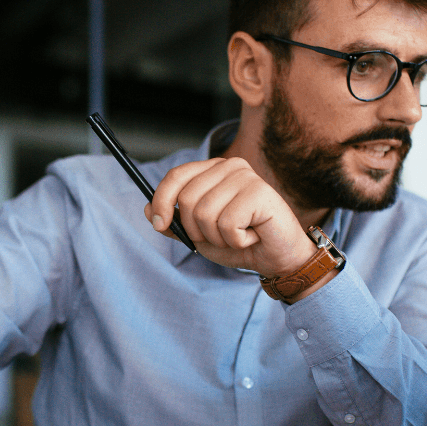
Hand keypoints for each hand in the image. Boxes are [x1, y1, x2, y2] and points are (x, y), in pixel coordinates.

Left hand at [145, 157, 316, 277]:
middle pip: (187, 199)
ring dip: (217, 238)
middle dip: (197, 230)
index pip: (176, 176)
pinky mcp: (259, 192)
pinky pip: (227, 224)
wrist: (277, 258)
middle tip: (220, 236)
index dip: (162, 201)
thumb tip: (149, 209)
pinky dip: (236, 240)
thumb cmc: (240, 242)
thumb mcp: (199, 235)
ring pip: (204, 214)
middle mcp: (229, 167)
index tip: (160, 225)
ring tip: (238, 236)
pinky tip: (251, 236)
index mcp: (213, 170)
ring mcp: (245, 176)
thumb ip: (174, 222)